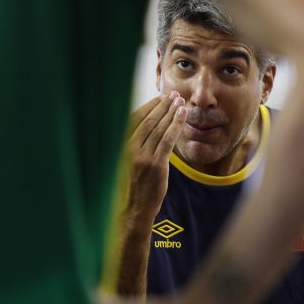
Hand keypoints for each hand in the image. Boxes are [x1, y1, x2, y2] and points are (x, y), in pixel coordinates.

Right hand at [125, 92, 186, 226]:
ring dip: (171, 112)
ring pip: (159, 128)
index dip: (149, 106)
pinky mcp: (155, 165)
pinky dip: (175, 125)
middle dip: (162, 106)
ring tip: (180, 101)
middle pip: (148, 121)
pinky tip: (182, 115)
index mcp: (121, 146)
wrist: (134, 209)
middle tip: (173, 95)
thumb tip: (148, 127)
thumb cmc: (133, 186)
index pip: (135, 119)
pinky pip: (167, 140)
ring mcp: (142, 157)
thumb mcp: (128, 162)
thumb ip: (136, 145)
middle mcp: (129, 149)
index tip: (160, 97)